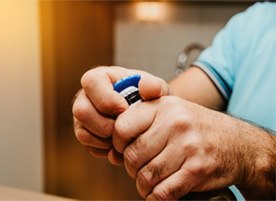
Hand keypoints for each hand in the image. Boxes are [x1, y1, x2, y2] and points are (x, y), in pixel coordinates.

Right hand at [72, 66, 168, 164]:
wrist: (148, 119)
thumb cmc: (150, 100)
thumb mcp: (157, 90)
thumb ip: (154, 86)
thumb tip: (147, 87)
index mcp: (100, 77)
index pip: (91, 82)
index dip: (107, 99)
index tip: (125, 110)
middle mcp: (85, 96)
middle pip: (81, 111)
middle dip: (106, 125)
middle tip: (126, 129)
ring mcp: (82, 117)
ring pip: (83, 132)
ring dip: (107, 140)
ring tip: (126, 138)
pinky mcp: (84, 134)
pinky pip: (89, 146)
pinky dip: (106, 149)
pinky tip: (122, 145)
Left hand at [113, 96, 249, 199]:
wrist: (237, 143)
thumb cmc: (197, 128)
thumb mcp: (171, 112)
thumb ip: (142, 123)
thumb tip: (112, 152)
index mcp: (163, 106)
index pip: (122, 126)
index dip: (118, 143)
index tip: (123, 150)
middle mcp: (175, 122)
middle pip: (133, 155)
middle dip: (131, 169)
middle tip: (139, 169)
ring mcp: (188, 146)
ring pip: (147, 176)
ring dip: (143, 186)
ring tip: (148, 182)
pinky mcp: (198, 169)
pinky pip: (164, 192)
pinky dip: (156, 197)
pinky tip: (159, 193)